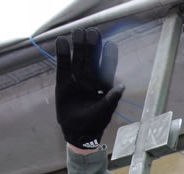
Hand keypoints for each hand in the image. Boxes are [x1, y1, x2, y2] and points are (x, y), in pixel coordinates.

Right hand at [55, 27, 124, 148]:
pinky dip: (62, 54)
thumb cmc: (94, 123)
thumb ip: (111, 98)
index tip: (111, 44)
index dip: (109, 56)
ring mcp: (76, 80)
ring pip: (78, 60)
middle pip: (91, 60)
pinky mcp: (63, 82)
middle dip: (92, 47)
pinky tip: (61, 41)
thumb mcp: (103, 112)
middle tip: (93, 32)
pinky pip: (63, 66)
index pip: (107, 68)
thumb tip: (122, 85)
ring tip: (78, 31)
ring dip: (78, 47)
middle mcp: (91, 80)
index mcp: (104, 86)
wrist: (77, 132)